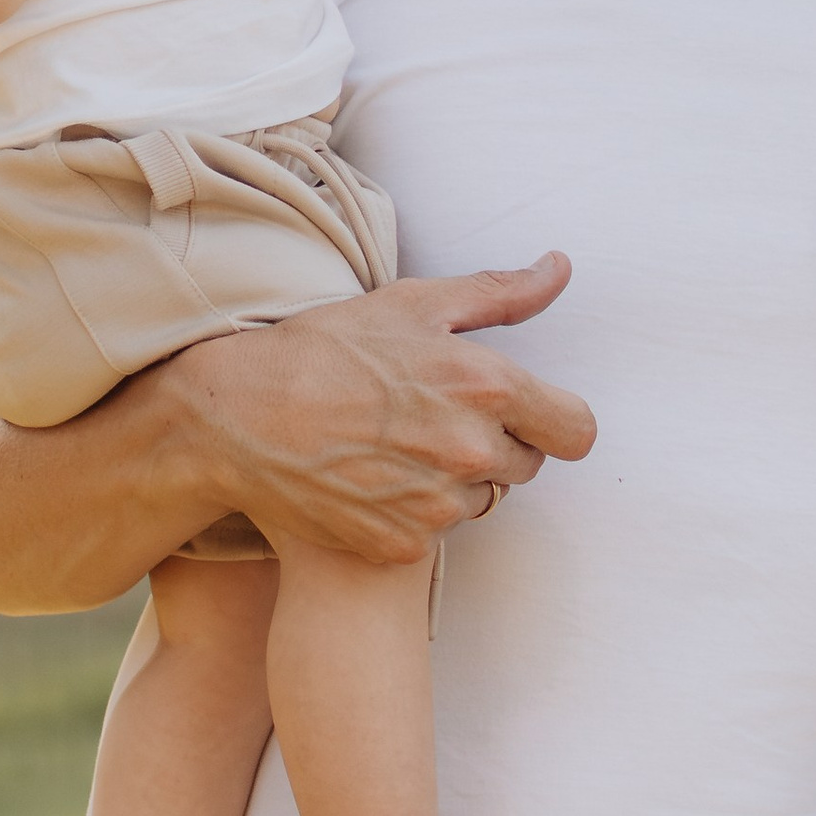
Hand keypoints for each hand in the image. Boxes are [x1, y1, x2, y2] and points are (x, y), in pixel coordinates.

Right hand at [159, 252, 597, 559]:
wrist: (238, 419)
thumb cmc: (326, 349)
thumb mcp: (413, 303)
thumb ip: (500, 293)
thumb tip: (561, 270)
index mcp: (486, 388)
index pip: (577, 431)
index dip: (554, 420)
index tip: (525, 413)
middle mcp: (471, 453)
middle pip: (528, 466)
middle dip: (497, 443)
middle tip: (435, 417)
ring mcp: (437, 506)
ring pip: (481, 500)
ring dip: (456, 479)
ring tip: (397, 445)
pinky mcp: (403, 545)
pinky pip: (435, 534)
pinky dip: (414, 513)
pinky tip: (373, 479)